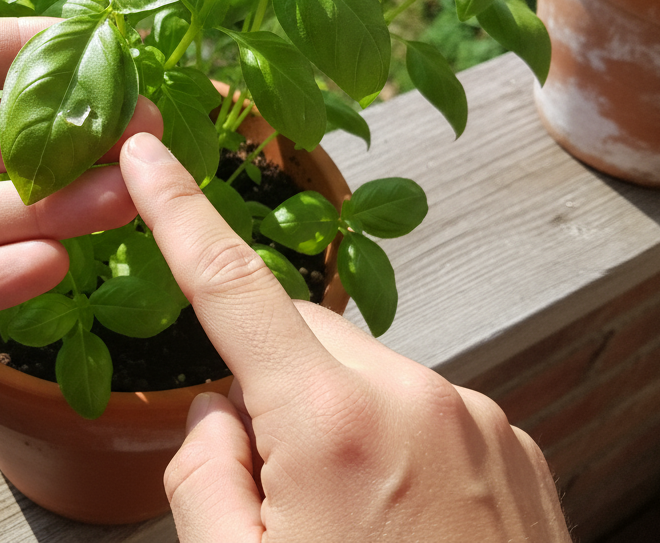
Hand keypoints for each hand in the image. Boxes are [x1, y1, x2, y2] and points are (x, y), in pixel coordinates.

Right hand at [118, 133, 569, 541]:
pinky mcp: (513, 446)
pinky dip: (389, 438)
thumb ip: (202, 471)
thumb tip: (218, 411)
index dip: (177, 213)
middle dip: (264, 374)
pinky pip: (421, 407)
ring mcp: (474, 418)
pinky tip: (396, 521)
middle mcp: (412, 394)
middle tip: (262, 477)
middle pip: (299, 334)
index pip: (230, 286)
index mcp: (329, 422)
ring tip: (344, 521)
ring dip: (330, 414)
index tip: (147, 153)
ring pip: (362, 374)